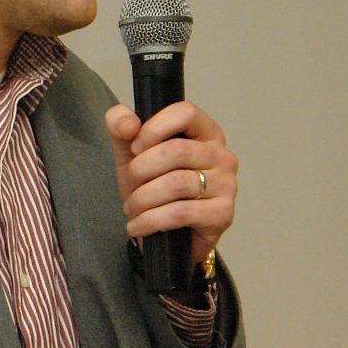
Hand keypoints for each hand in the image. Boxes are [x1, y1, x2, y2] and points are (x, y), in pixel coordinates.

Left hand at [104, 101, 237, 266]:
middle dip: (141, 170)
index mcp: (205, 132)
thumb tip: (127, 123)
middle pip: (176, 151)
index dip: (153, 128)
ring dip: (143, 199)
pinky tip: (138, 225)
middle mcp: (222, 155)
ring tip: (132, 208)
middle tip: (131, 185)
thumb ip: (120, 125)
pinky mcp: (223, 214)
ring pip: (176, 184)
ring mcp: (227, 185)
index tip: (135, 148)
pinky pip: (180, 213)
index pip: (185, 112)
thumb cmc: (153, 186)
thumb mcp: (130, 152)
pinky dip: (150, 220)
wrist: (165, 234)